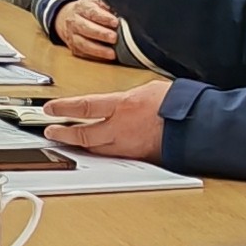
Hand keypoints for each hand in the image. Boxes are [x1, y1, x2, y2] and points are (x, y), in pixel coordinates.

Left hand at [40, 80, 169, 159]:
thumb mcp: (148, 89)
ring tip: (67, 140)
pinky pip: (112, 154)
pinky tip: (93, 149)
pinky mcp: (136, 156)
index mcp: (123, 105)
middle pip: (84, 133)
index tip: (49, 109)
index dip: (63, 108)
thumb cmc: (178, 105)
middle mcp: (121, 127)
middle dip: (64, 133)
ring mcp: (128, 145)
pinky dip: (98, 151)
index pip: (84, 106)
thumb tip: (121, 101)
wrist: (196, 126)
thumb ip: (128, 97)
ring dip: (78, 144)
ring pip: (95, 147)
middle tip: (51, 131)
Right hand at [53, 0, 123, 62]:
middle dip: (101, 34)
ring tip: (112, 53)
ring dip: (98, 50)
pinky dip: (95, 57)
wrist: (69, 17)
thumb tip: (123, 12)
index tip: (115, 22)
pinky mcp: (74, 47)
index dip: (104, 18)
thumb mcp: (98, 2)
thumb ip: (108, 6)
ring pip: (83, 44)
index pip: (92, 12)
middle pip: (86, 28)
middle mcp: (74, 21)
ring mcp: (72, 35)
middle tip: (114, 38)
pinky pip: (83, 53)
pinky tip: (106, 57)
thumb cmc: (89, 10)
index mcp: (82, 7)